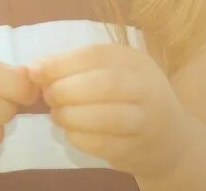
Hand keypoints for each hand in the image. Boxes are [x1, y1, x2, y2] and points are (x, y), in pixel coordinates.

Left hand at [26, 42, 194, 178]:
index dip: (61, 63)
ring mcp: (147, 121)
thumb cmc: (129, 98)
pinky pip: (102, 144)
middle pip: (103, 84)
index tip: (34, 71)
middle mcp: (147, 88)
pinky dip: (78, 137)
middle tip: (48, 96)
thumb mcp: (110, 72)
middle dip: (65, 90)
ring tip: (58, 114)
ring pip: (105, 116)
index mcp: (135, 61)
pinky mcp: (139, 150)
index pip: (96, 55)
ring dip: (70, 115)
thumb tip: (34, 68)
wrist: (171, 140)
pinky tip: (71, 132)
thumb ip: (74, 66)